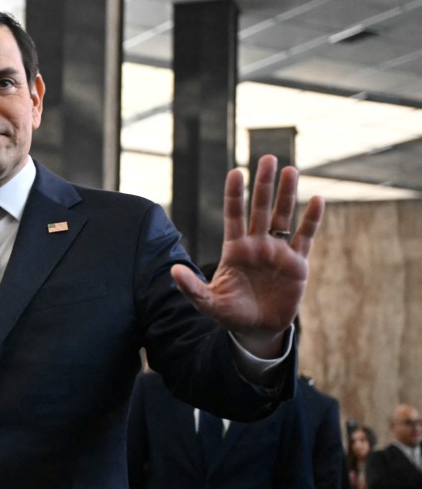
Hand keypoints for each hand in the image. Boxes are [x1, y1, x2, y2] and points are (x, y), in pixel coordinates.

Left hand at [170, 155, 323, 357]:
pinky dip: (311, 219)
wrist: (257, 330)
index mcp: (235, 249)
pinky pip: (305, 237)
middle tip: (267, 158)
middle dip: (263, 185)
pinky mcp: (297, 263)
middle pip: (260, 209)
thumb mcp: (208, 302)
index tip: (236, 172)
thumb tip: (173, 271)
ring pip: (284, 217)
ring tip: (290, 169)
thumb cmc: (230, 314)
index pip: (234, 216)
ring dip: (287, 194)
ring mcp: (278, 252)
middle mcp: (257, 245)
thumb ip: (192, 287)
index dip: (235, 195)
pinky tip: (316, 200)